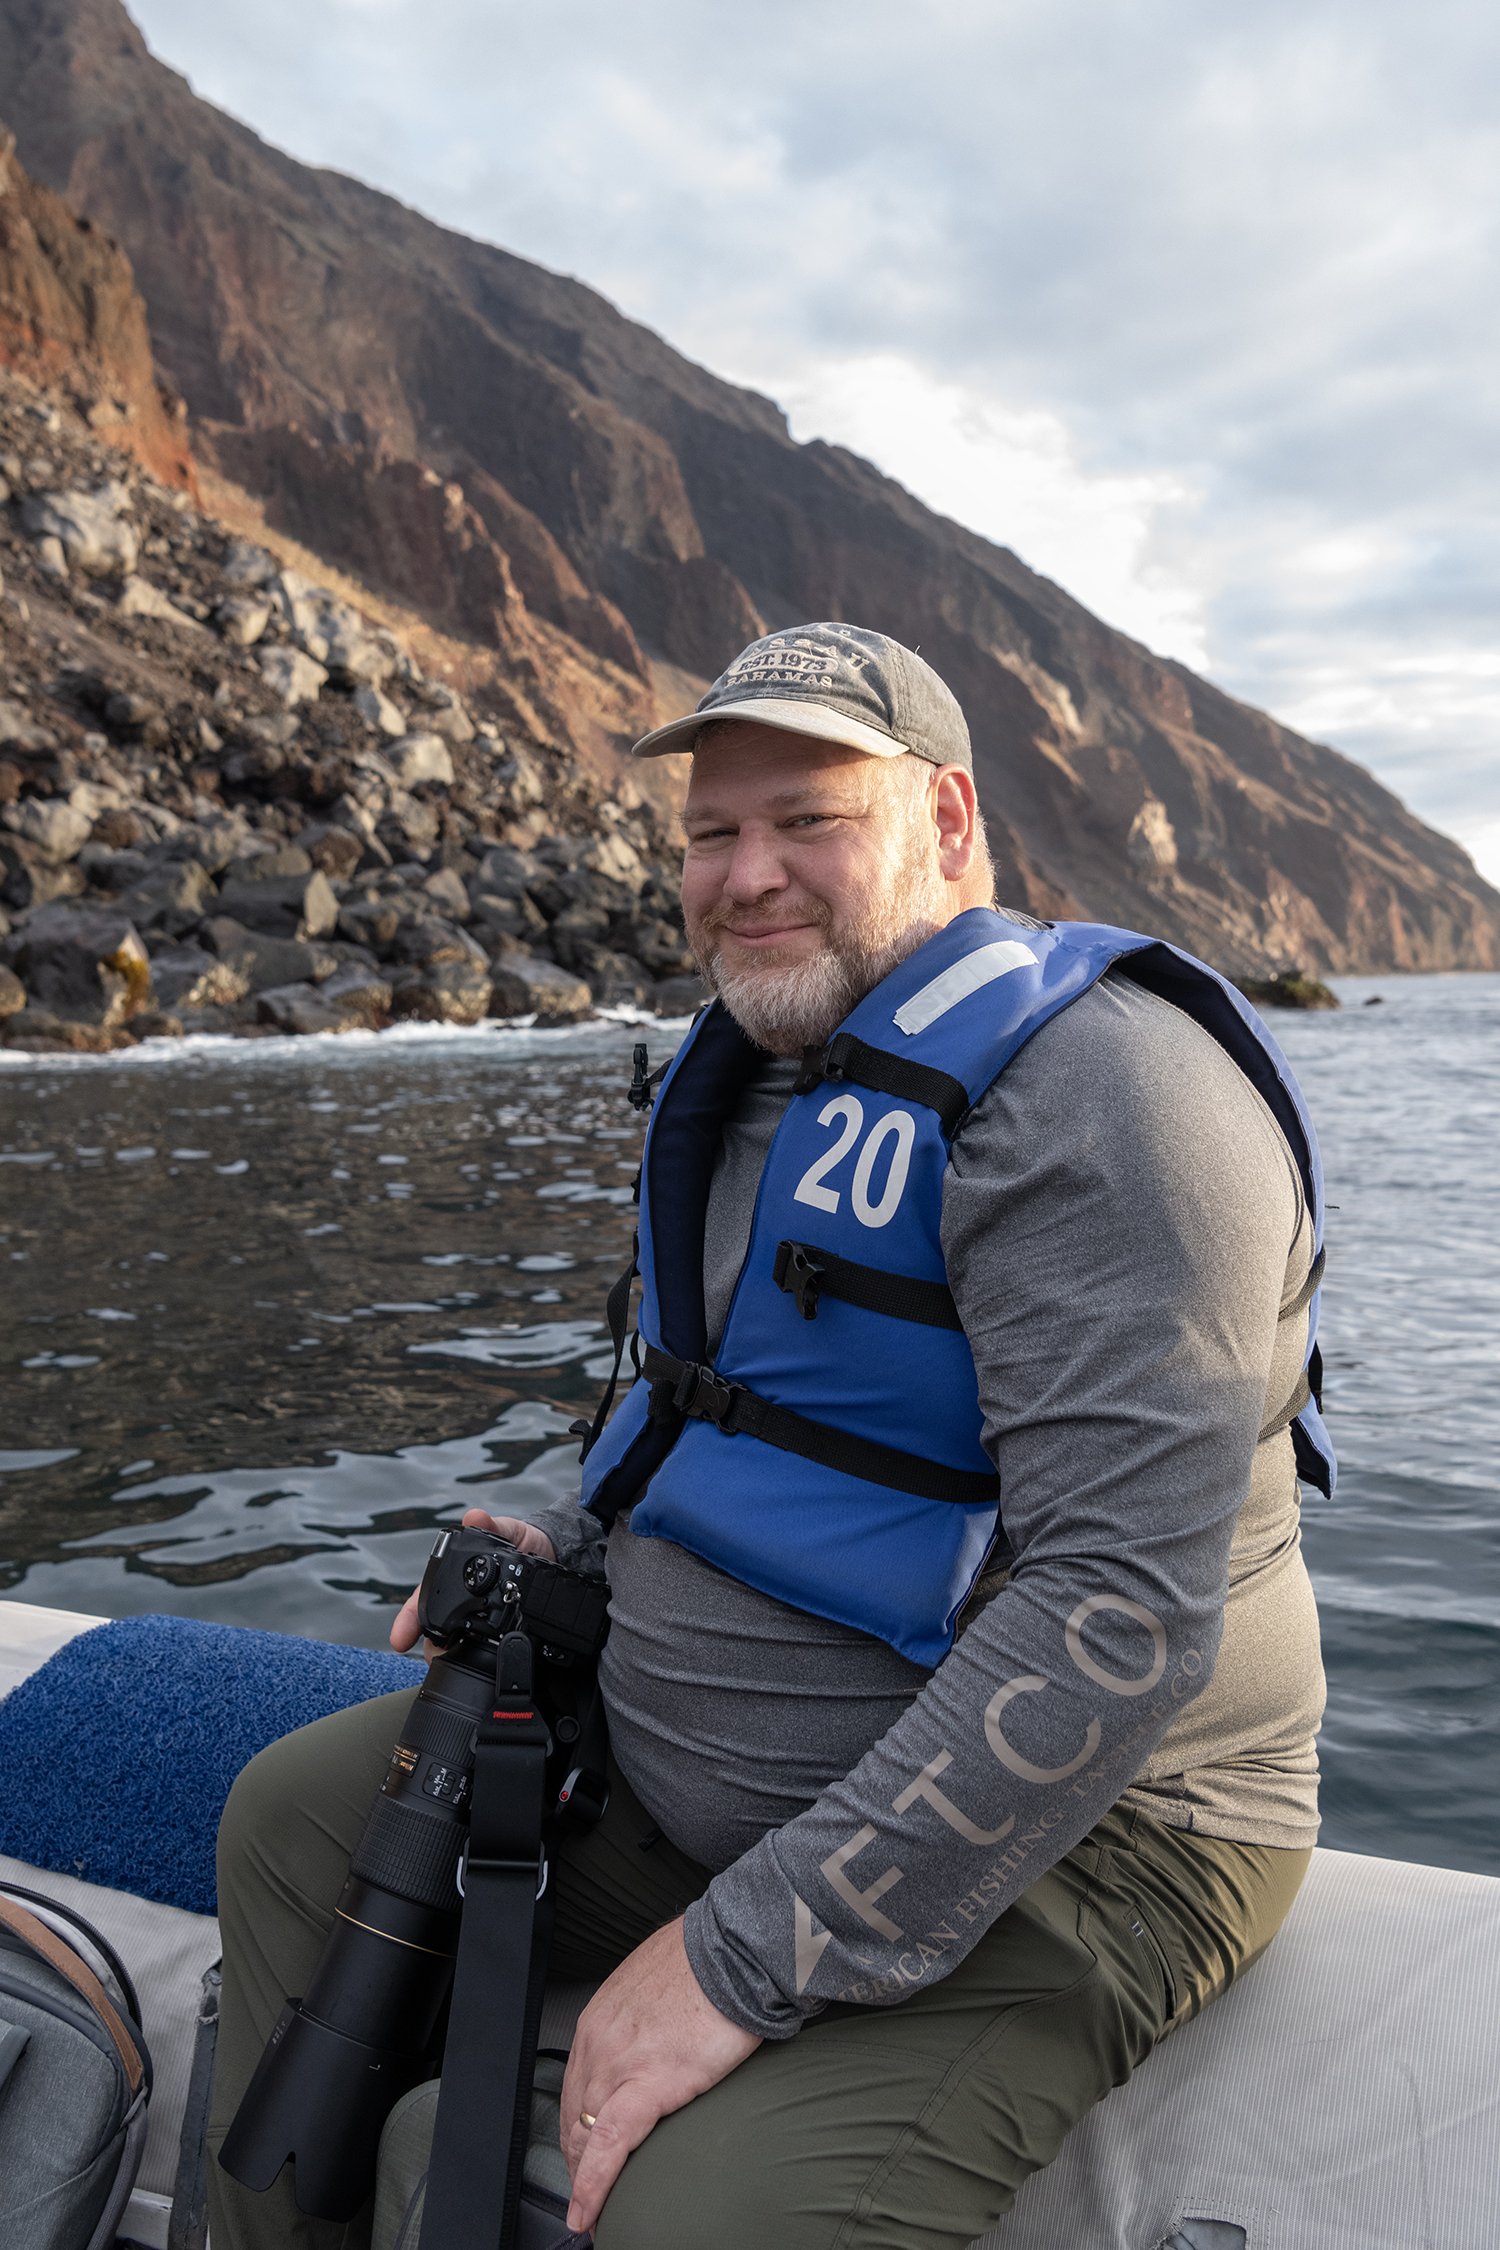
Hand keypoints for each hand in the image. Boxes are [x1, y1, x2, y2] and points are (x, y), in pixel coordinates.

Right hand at [388, 1510, 556, 1655]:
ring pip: (452, 1645)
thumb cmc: (519, 1540)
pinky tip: (483, 1666)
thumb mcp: (507, 1530)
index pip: (421, 1600)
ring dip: (450, 1655)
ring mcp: (476, 1618)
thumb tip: (475, 1516)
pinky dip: (478, 1658)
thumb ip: (491, 1525)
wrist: (549, 1554)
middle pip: (433, 1629)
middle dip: (429, 1647)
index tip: (399, 1639)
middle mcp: (458, 1601)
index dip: (408, 1620)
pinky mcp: (496, 1631)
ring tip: (455, 1663)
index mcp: (452, 1577)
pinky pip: (481, 1649)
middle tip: (435, 1656)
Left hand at [560, 1918, 760, 2233]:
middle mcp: (599, 2043)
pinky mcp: (648, 2085)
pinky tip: (590, 2213)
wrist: (734, 1948)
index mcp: (601, 2019)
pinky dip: (594, 2186)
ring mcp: (619, 2064)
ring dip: (585, 2181)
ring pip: (586, 2136)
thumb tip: (660, 2032)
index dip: (579, 2127)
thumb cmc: (708, 1960)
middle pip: (575, 2117)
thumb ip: (647, 2015)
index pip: (577, 2087)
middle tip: (587, 2196)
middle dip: (577, 2161)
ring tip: (594, 2215)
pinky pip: (610, 2146)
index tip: (583, 2154)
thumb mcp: (659, 1984)